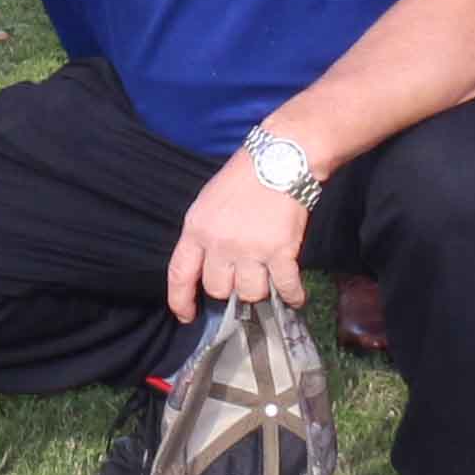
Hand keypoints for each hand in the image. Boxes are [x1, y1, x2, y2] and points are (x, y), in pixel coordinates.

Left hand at [170, 157, 307, 315]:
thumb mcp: (208, 203)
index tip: (187, 316)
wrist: (280, 158)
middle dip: (229, 289)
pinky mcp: (280, 251)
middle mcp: (219, 243)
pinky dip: (292, 296)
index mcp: (196, 229)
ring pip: (249, 293)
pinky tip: (295, 296)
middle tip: (242, 277)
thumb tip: (209, 267)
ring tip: (268, 277)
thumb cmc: (243, 177)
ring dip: (260, 290)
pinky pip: (285, 287)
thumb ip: (204, 235)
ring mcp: (250, 249)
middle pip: (218, 289)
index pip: (179, 273)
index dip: (181, 300)